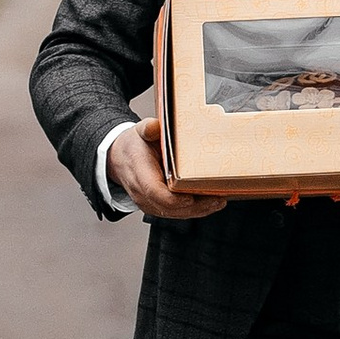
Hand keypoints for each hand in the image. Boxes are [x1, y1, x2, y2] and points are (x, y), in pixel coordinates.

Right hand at [111, 116, 228, 225]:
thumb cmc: (134, 145)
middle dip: (195, 206)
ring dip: (198, 210)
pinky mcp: (156, 207)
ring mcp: (149, 203)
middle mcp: (142, 193)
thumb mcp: (139, 132)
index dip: (173, 198)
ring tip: (219, 201)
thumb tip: (154, 125)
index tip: (191, 197)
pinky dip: (194, 210)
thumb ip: (148, 129)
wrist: (120, 159)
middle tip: (218, 199)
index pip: (154, 191)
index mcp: (138, 173)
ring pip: (175, 213)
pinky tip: (210, 204)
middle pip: (169, 207)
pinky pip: (176, 213)